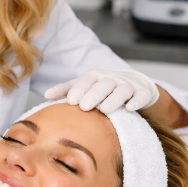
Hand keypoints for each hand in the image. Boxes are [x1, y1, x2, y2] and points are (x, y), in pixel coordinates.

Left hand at [44, 69, 159, 113]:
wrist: (134, 83)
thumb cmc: (103, 86)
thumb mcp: (86, 85)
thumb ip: (67, 89)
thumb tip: (46, 95)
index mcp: (95, 76)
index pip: (85, 81)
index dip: (79, 90)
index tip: (71, 101)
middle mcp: (111, 78)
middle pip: (102, 85)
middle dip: (93, 95)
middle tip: (84, 106)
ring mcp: (127, 85)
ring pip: (121, 90)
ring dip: (113, 99)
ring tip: (105, 109)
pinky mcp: (141, 93)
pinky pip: (140, 96)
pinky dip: (136, 101)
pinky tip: (130, 108)